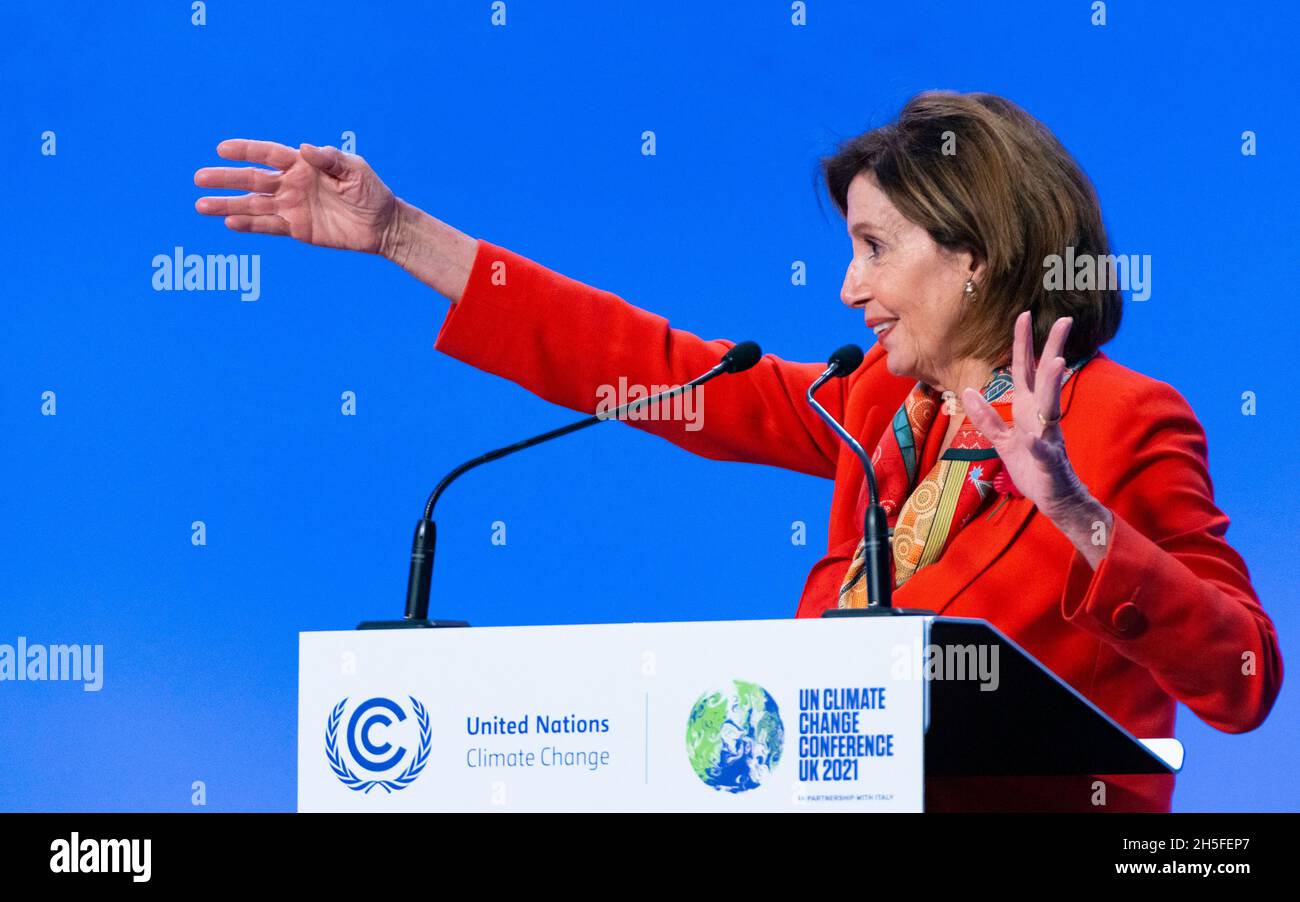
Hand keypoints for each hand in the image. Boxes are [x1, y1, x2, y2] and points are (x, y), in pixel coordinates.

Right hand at [194, 139, 398, 254]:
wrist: (382, 225)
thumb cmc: (370, 192)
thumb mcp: (355, 170)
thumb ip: (330, 159)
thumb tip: (304, 148)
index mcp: (303, 164)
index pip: (268, 154)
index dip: (245, 150)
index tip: (221, 149)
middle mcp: (292, 184)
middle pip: (252, 179)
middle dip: (226, 178)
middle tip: (199, 179)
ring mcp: (291, 207)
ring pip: (253, 204)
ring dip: (228, 205)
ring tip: (201, 206)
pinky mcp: (296, 229)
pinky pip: (268, 226)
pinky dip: (249, 225)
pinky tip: (229, 223)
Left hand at [961, 311, 1092, 520]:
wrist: (1054, 498)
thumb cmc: (1031, 467)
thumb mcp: (1003, 441)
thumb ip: (987, 418)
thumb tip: (967, 392)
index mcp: (1029, 410)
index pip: (1026, 370)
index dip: (1023, 344)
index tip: (1023, 314)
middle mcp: (1041, 417)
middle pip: (1046, 378)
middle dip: (1054, 349)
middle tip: (1064, 320)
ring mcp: (1048, 437)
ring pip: (1050, 407)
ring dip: (1051, 386)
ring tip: (1056, 363)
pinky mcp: (1049, 462)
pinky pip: (1042, 452)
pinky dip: (1036, 446)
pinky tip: (1031, 438)